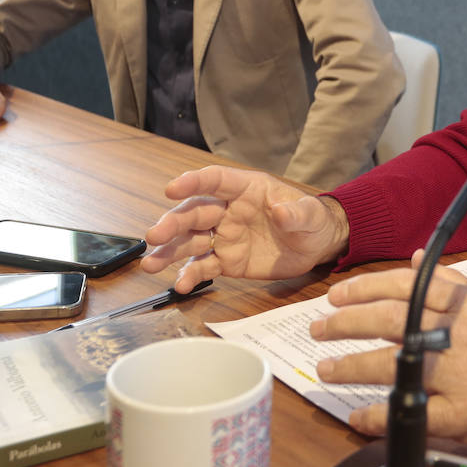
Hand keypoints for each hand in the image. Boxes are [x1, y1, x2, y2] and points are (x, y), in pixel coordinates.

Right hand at [141, 164, 349, 292]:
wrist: (316, 246)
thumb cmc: (311, 220)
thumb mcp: (310, 215)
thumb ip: (296, 213)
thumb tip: (282, 212)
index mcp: (245, 189)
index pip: (215, 180)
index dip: (193, 182)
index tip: (171, 188)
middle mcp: (228, 210)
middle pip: (194, 213)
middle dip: (173, 223)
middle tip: (155, 236)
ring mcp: (224, 236)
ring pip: (190, 241)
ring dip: (169, 252)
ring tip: (150, 265)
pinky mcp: (226, 261)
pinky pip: (204, 267)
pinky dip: (190, 276)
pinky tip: (180, 286)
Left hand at [312, 251, 466, 453]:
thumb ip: (448, 283)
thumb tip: (410, 259)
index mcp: (462, 304)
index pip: (403, 286)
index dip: (364, 288)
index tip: (336, 295)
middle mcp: (456, 334)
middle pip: (389, 321)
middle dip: (345, 324)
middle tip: (319, 329)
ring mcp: (458, 375)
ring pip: (393, 364)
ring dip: (352, 367)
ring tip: (327, 370)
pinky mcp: (462, 414)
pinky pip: (412, 413)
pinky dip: (380, 416)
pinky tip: (359, 418)